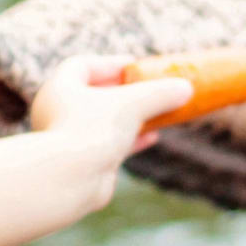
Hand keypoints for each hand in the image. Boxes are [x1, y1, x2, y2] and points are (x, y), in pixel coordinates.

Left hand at [20, 57, 191, 210]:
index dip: (110, 64)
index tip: (134, 66)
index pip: (82, 66)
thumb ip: (160, 93)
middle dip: (124, 91)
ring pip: (103, 121)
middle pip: (94, 94)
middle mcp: (58, 112)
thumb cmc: (94, 131)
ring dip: (130, 116)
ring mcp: (69, 138)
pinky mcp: (82, 162)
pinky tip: (153, 138)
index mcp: (60, 88)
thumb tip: (186, 88)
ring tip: (156, 112)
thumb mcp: (134, 104)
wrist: (69, 181)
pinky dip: (130, 139)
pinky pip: (108, 144)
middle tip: (148, 88)